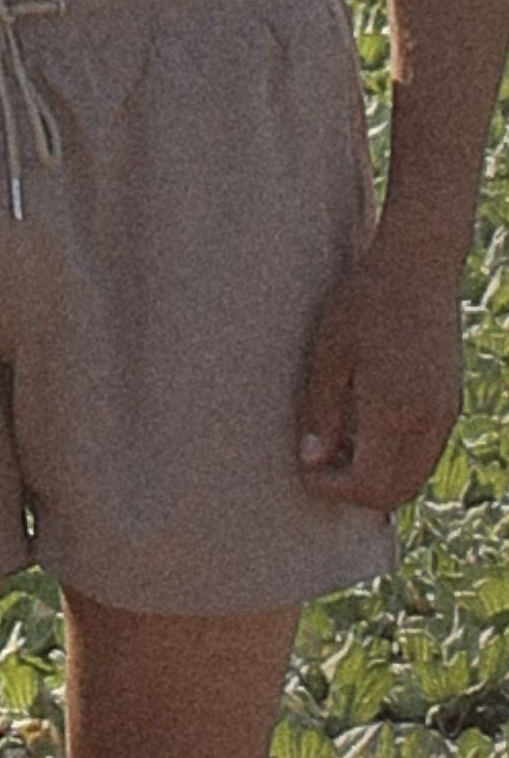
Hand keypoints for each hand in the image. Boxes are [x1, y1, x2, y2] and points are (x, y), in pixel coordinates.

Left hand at [296, 235, 463, 513]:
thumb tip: (311, 461)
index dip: (332, 489)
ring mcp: (445, 412)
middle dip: (355, 491)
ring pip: (414, 476)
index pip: (368, 485)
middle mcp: (428, 419)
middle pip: (395, 492)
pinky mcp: (451, 402)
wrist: (418, 265)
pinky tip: (365, 430)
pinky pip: (425, 453)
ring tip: (338, 447)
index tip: (305, 470)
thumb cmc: (364, 300)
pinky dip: (396, 459)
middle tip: (319, 464)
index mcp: (394, 409)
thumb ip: (320, 412)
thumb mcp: (329, 353)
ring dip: (377, 476)